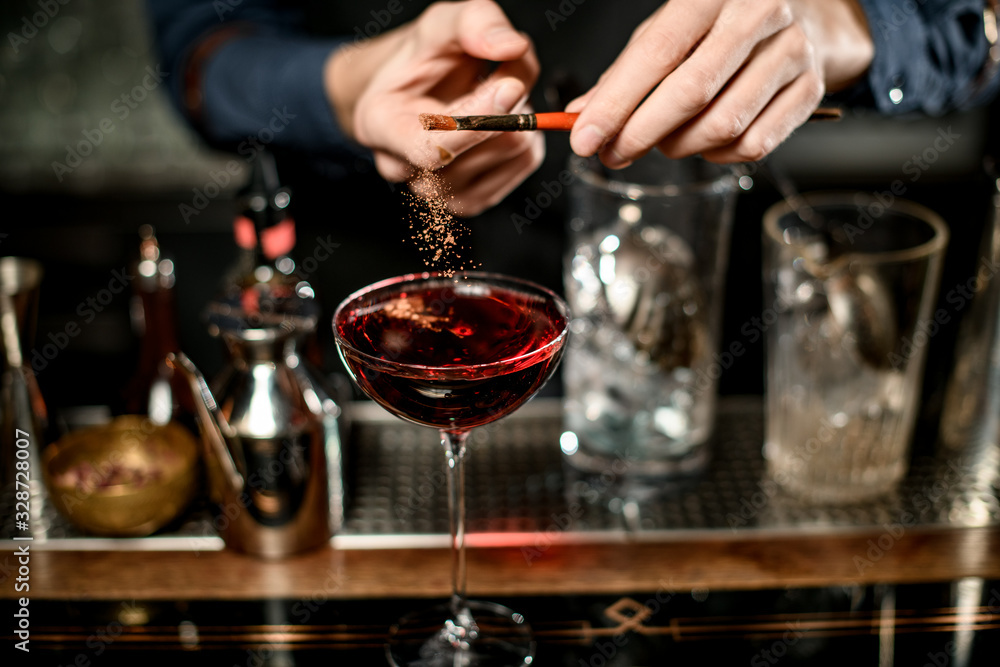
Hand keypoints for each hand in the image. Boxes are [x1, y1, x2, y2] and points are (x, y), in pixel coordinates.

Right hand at [327, 0, 542, 215]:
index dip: (478, 121)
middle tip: (499, 76)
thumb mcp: (438, 25)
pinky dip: (527, 134)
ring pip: (511, 153)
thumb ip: (473, 23)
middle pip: (483, 149)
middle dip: (507, 101)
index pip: (432, 148)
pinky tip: (504, 122)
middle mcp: (404, 168)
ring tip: (494, 99)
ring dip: (518, 116)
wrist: (414, 91)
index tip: (510, 86)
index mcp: (381, 125)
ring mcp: (438, 192)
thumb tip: (512, 46)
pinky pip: (524, 164)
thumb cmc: (420, 62)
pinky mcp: (471, 200)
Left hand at [567, 0, 873, 165]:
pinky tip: (703, 142)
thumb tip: (580, 114)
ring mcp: (790, 51)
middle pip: (691, 92)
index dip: (616, 103)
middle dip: (641, 133)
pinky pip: (754, 144)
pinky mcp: (810, 89)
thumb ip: (624, 73)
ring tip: (660, 142)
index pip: (656, 53)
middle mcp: (758, 14)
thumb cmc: (721, 22)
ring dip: (679, 146)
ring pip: (723, 124)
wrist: (805, 13)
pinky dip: (717, 155)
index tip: (584, 137)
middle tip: (614, 154)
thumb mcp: (667, 31)